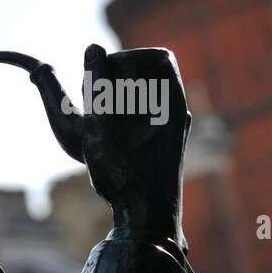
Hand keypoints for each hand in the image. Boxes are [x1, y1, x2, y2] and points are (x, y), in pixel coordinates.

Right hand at [80, 44, 191, 254]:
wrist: (148, 224)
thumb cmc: (125, 173)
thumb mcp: (100, 123)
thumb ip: (96, 82)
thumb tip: (93, 48)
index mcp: (172, 100)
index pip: (158, 56)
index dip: (128, 59)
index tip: (105, 82)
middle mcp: (178, 113)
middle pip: (148, 76)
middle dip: (116, 84)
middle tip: (97, 109)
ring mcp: (172, 134)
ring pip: (143, 102)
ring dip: (116, 107)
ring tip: (101, 131)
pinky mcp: (164, 152)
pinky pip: (142, 124)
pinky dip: (122, 127)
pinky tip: (112, 149)